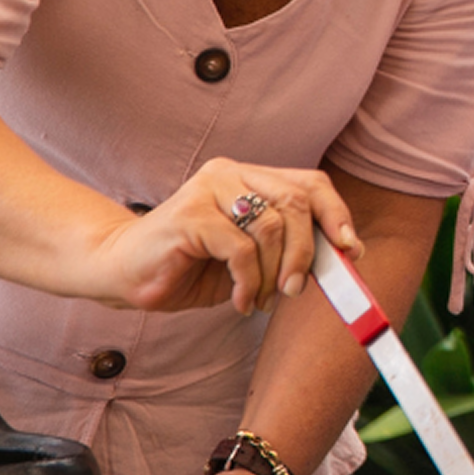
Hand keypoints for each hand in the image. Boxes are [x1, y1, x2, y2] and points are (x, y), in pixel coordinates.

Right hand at [88, 159, 363, 313]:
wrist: (122, 272)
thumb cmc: (189, 267)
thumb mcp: (249, 258)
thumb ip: (288, 249)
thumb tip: (344, 256)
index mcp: (249, 177)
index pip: (310, 184)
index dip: (336, 215)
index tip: (351, 251)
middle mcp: (231, 173)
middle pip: (296, 202)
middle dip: (307, 252)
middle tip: (296, 289)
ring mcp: (208, 189)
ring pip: (271, 226)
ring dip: (273, 274)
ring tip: (261, 298)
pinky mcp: (189, 215)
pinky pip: (239, 249)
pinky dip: (248, 282)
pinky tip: (240, 300)